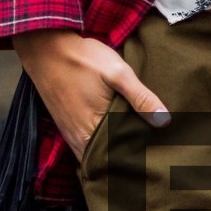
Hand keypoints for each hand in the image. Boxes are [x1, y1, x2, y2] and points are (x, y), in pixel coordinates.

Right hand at [11, 29, 169, 158]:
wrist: (46, 47)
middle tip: (147, 161)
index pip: (119, 157)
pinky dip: (97, 150)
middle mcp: (79, 138)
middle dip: (123, 163)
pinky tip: (111, 143)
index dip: (135, 160)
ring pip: (93, 158)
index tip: (153, 161)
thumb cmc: (83, 58)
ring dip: (109, 158)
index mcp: (94, 128)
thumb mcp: (117, 72)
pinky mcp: (65, 127)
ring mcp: (70, 134)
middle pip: (105, 162)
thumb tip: (164, 120)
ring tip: (132, 155)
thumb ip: (140, 97)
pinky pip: (82, 149)